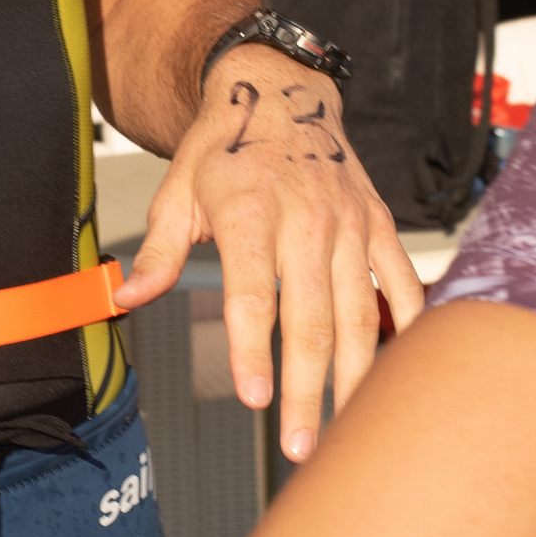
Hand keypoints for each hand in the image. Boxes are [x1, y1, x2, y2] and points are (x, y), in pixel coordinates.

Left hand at [116, 48, 422, 461]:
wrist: (281, 93)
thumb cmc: (225, 147)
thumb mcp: (178, 191)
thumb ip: (158, 252)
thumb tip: (124, 297)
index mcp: (251, 213)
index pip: (254, 295)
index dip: (255, 350)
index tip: (254, 398)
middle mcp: (307, 220)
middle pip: (312, 318)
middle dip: (306, 388)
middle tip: (299, 444)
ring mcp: (350, 225)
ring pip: (361, 313)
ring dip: (354, 376)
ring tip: (345, 425)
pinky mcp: (380, 226)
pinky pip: (404, 284)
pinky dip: (411, 330)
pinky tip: (404, 374)